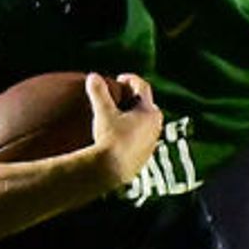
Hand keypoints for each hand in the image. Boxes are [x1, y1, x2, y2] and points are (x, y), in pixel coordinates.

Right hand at [85, 72, 165, 188]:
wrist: (112, 171)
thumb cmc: (109, 139)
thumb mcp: (103, 113)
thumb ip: (99, 93)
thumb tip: (93, 76)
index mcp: (149, 111)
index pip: (142, 87)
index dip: (130, 79)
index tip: (119, 79)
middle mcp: (156, 125)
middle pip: (146, 104)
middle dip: (133, 98)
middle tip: (118, 96)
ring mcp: (152, 141)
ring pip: (145, 121)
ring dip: (133, 115)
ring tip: (118, 116)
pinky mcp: (146, 154)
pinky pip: (142, 136)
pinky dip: (133, 130)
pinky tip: (120, 134)